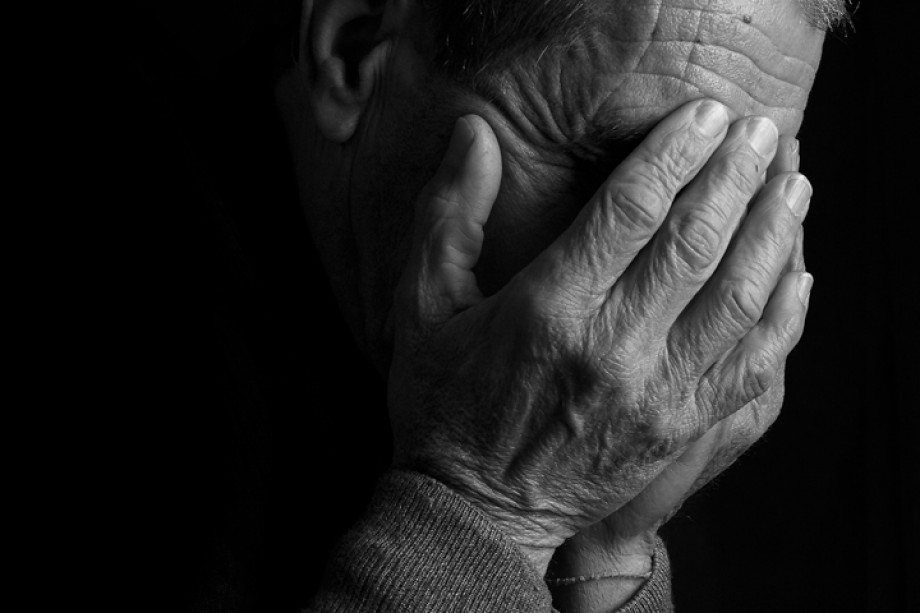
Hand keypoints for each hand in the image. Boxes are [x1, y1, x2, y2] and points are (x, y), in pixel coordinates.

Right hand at [388, 100, 811, 574]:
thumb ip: (448, 215)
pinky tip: (799, 274)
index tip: (704, 114)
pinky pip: (751, 365)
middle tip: (759, 129)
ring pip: (737, 296)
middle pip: (695, 241)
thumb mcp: (421, 306)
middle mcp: (612, 347)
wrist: (473, 512)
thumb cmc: (439, 403)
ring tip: (793, 182)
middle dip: (736, 175)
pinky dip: (784, 316)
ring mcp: (655, 393)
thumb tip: (472, 135)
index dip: (675, 152)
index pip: (631, 209)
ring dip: (773, 231)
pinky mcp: (679, 428)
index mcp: (548, 309)